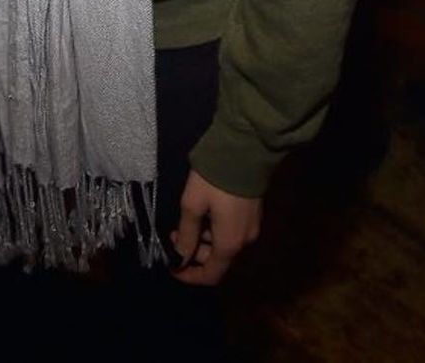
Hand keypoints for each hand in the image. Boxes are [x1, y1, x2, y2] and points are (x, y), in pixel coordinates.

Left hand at [170, 170, 261, 286]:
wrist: (246, 149)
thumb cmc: (215, 179)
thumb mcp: (192, 204)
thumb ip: (186, 234)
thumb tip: (180, 258)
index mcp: (229, 244)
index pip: (210, 275)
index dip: (189, 275)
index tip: (171, 266)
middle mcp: (244, 241)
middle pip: (217, 260)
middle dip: (194, 252)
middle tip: (174, 232)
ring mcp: (251, 227)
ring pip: (224, 244)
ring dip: (204, 239)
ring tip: (186, 219)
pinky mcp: (253, 213)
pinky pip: (231, 231)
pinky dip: (215, 229)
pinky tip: (204, 211)